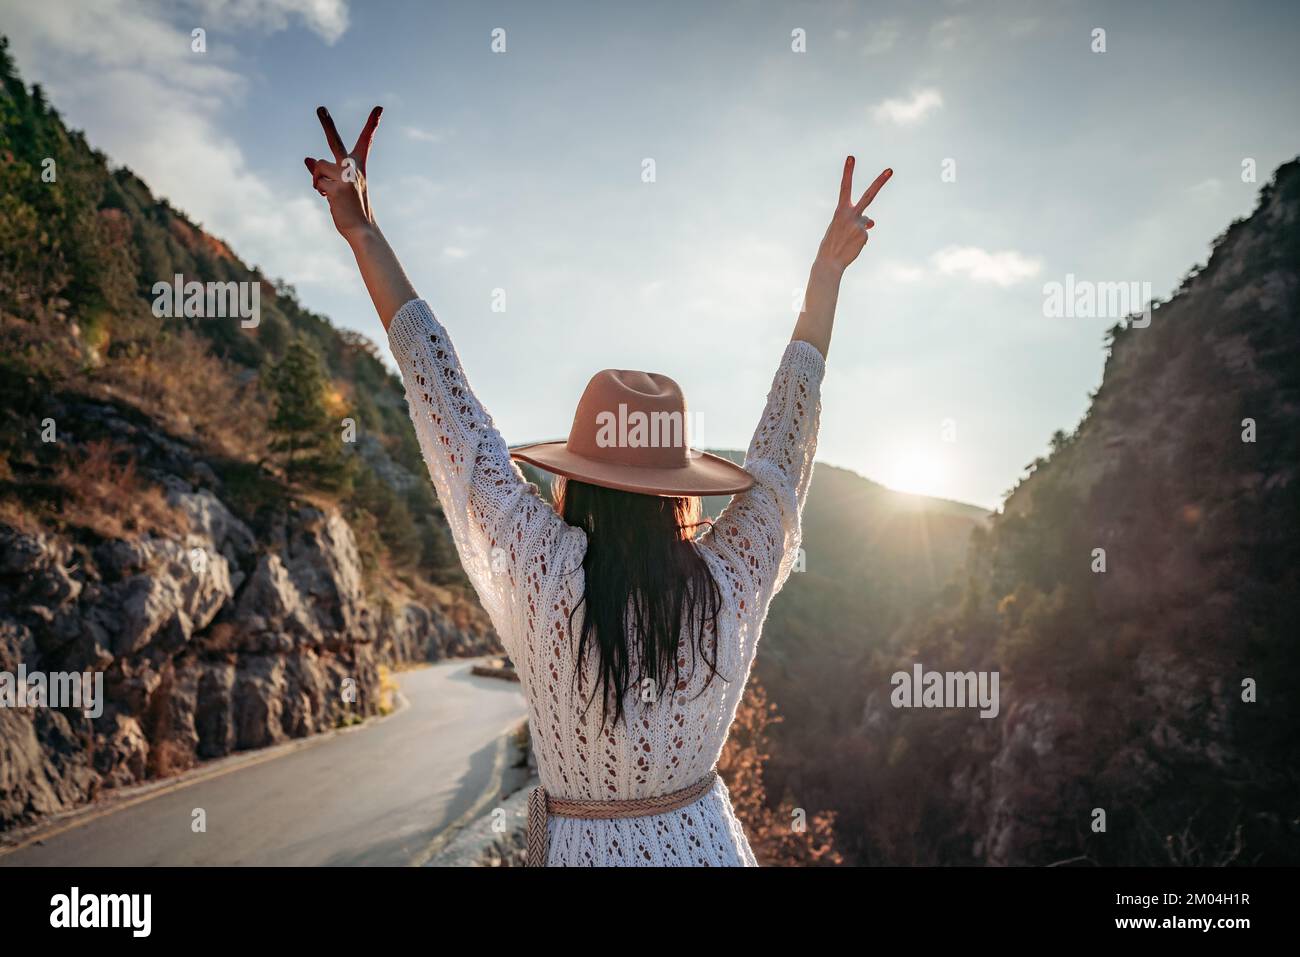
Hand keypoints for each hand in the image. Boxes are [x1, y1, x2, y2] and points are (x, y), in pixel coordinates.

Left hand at [304, 105, 381, 238]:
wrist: (361, 229)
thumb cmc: (351, 208)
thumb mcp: (338, 186)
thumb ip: (324, 171)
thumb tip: (307, 158)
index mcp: (358, 165)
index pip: (366, 142)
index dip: (372, 124)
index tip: (379, 108)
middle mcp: (353, 167)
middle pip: (334, 141)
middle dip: (326, 123)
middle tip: (320, 108)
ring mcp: (346, 176)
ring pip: (318, 166)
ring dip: (318, 180)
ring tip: (330, 193)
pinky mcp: (338, 187)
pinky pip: (318, 182)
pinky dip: (320, 190)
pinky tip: (332, 199)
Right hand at [816, 156, 891, 272]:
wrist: (829, 261)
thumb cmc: (832, 243)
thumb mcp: (841, 227)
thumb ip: (857, 220)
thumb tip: (873, 221)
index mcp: (840, 210)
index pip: (845, 187)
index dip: (848, 172)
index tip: (851, 158)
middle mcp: (850, 214)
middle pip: (869, 195)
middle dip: (880, 182)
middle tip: (891, 170)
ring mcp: (859, 224)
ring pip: (866, 222)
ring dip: (858, 230)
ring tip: (846, 241)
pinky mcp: (864, 234)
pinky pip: (865, 235)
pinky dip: (859, 240)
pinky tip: (851, 246)